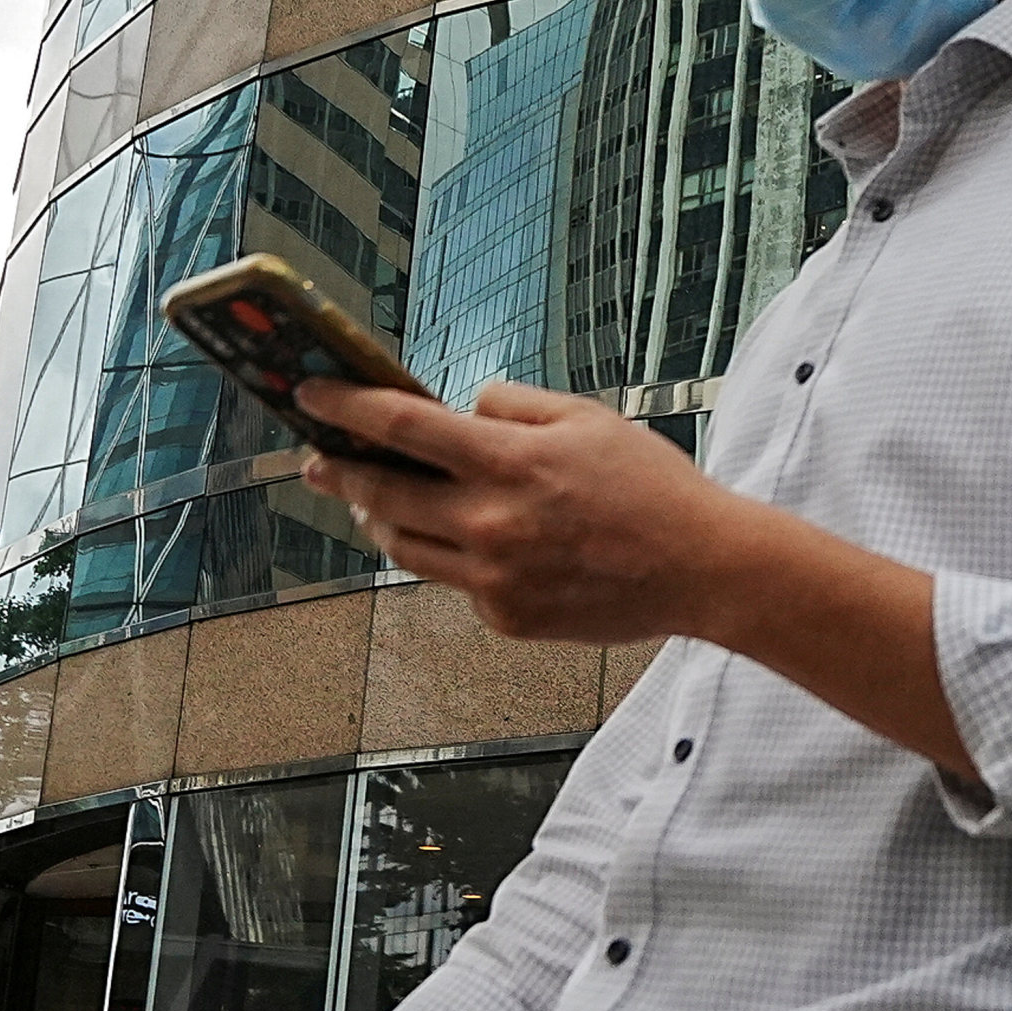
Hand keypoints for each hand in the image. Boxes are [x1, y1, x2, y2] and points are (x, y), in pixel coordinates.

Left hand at [292, 378, 977, 780]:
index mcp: (510, 462)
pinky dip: (452, 554)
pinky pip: (456, 580)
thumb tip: (461, 410)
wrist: (702, 568)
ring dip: (381, 517)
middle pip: (384, 493)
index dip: (346, 407)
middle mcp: (490, 523)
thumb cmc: (649, 484)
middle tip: (315, 456)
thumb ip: (513, 407)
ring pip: (404, 545)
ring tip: (373, 499)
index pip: (403, 426)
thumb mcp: (587, 418)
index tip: (308, 393)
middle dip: (340, 469)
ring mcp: (493, 577)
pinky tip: (472, 540)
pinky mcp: (505, 617)